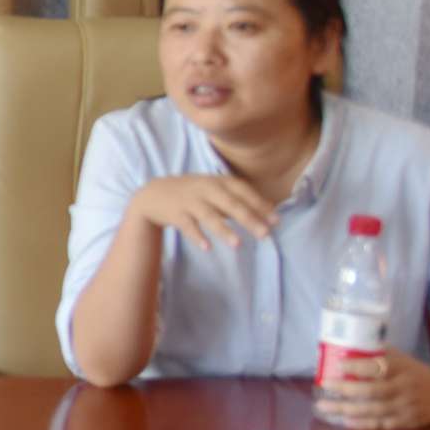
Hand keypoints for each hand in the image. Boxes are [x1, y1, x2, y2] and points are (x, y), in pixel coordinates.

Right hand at [128, 174, 277, 252]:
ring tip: (237, 245)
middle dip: (249, 219)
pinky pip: (188, 226)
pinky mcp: (175, 214)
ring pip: (209, 216)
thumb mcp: (215, 189)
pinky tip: (207, 247)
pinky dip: (197, 236)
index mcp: (218, 181)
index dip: (260, 204)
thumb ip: (238, 199)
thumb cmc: (192, 193)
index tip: (276, 220)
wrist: (153, 194)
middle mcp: (205, 189)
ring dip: (224, 230)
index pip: (243, 191)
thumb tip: (268, 212)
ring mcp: (189, 201)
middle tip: (265, 234)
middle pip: (230, 204)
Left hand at [315, 350, 429, 429]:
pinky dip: (362, 424)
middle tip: (324, 387)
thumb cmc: (416, 372)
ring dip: (347, 410)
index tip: (338, 365)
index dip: (356, 367)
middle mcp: (403, 388)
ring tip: (325, 407)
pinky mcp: (407, 422)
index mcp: (402, 368)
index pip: (377, 367)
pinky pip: (381, 425)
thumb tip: (347, 349)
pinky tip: (345, 421)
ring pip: (373, 411)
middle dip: (345, 390)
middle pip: (372, 391)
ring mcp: (406, 407)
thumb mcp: (401, 358)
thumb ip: (378, 354)